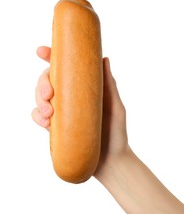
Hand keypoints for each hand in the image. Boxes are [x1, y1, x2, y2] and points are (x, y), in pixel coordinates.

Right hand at [32, 46, 128, 177]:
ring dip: (38, 100)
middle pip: (49, 81)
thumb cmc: (117, 132)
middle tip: (48, 92)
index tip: (41, 51)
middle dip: (42, 83)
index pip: (66, 69)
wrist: (111, 161)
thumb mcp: (116, 106)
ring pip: (40, 98)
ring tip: (48, 112)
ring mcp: (63, 112)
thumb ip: (109, 85)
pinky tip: (45, 122)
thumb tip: (104, 58)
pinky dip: (37, 117)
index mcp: (84, 88)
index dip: (51, 57)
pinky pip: (39, 118)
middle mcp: (71, 97)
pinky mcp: (56, 127)